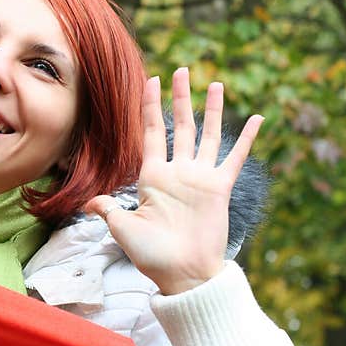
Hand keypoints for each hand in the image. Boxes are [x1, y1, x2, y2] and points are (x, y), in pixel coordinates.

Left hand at [85, 67, 263, 294]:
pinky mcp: (220, 188)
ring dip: (212, 109)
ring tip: (215, 82)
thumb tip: (88, 202)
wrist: (182, 275)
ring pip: (206, 134)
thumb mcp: (122, 228)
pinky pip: (236, 158)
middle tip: (181, 70)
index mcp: (151, 176)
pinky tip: (257, 119)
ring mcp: (200, 178)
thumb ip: (107, 209)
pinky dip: (247, 139)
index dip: (149, 106)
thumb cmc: (151, 255)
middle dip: (179, 97)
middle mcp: (176, 172)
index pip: (150, 132)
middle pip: (178, 125)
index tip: (149, 80)